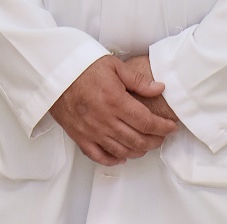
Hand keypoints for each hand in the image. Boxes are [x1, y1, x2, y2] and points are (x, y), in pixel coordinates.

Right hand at [48, 54, 179, 166]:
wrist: (55, 73)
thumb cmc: (83, 67)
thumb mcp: (114, 66)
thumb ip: (138, 80)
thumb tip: (159, 88)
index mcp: (115, 101)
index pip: (147, 122)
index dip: (163, 128)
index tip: (171, 127)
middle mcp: (105, 120)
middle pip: (137, 140)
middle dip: (154, 141)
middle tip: (161, 136)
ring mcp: (92, 131)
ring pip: (122, 151)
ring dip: (138, 151)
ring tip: (146, 144)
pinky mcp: (80, 137)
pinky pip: (99, 156)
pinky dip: (113, 160)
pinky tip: (121, 156)